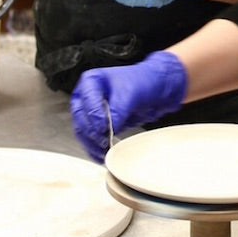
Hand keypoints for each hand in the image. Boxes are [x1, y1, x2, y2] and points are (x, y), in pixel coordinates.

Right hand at [69, 51, 187, 160]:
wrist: (156, 89)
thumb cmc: (143, 82)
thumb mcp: (130, 94)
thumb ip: (118, 111)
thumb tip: (110, 128)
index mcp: (91, 81)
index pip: (87, 103)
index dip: (94, 117)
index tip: (104, 127)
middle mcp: (87, 96)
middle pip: (80, 118)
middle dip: (91, 132)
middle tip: (103, 141)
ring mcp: (92, 111)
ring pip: (83, 131)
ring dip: (91, 143)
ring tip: (103, 151)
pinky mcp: (99, 125)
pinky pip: (91, 138)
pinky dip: (95, 148)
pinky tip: (102, 155)